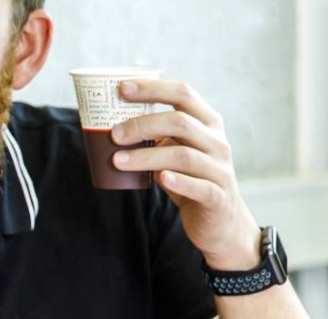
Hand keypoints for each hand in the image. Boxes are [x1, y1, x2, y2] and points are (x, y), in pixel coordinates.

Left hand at [112, 79, 261, 269]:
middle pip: (181, 122)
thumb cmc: (190, 179)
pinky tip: (160, 179)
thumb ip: (155, 137)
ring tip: (117, 160)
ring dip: (147, 156)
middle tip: (114, 134)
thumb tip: (107, 125)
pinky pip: (199, 186)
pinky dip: (178, 182)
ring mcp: (219, 169)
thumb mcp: (175, 152)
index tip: (122, 88)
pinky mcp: (218, 197)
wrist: (220, 221)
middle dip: (144, 124)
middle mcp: (217, 142)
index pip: (183, 94)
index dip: (153, 88)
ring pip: (183, 156)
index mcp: (207, 124)